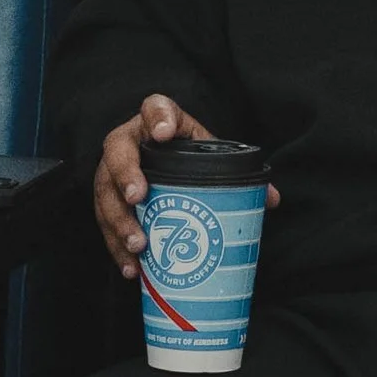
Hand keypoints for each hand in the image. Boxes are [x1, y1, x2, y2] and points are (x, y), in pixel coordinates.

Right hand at [95, 94, 280, 274]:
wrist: (159, 155)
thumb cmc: (184, 152)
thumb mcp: (207, 153)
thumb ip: (235, 172)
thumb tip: (271, 199)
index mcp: (158, 120)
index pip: (155, 108)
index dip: (157, 118)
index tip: (165, 132)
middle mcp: (128, 141)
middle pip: (118, 153)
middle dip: (126, 176)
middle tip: (140, 198)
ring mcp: (112, 170)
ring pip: (105, 193)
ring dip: (119, 221)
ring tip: (138, 246)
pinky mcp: (106, 199)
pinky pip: (104, 222)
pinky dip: (116, 247)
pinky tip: (130, 268)